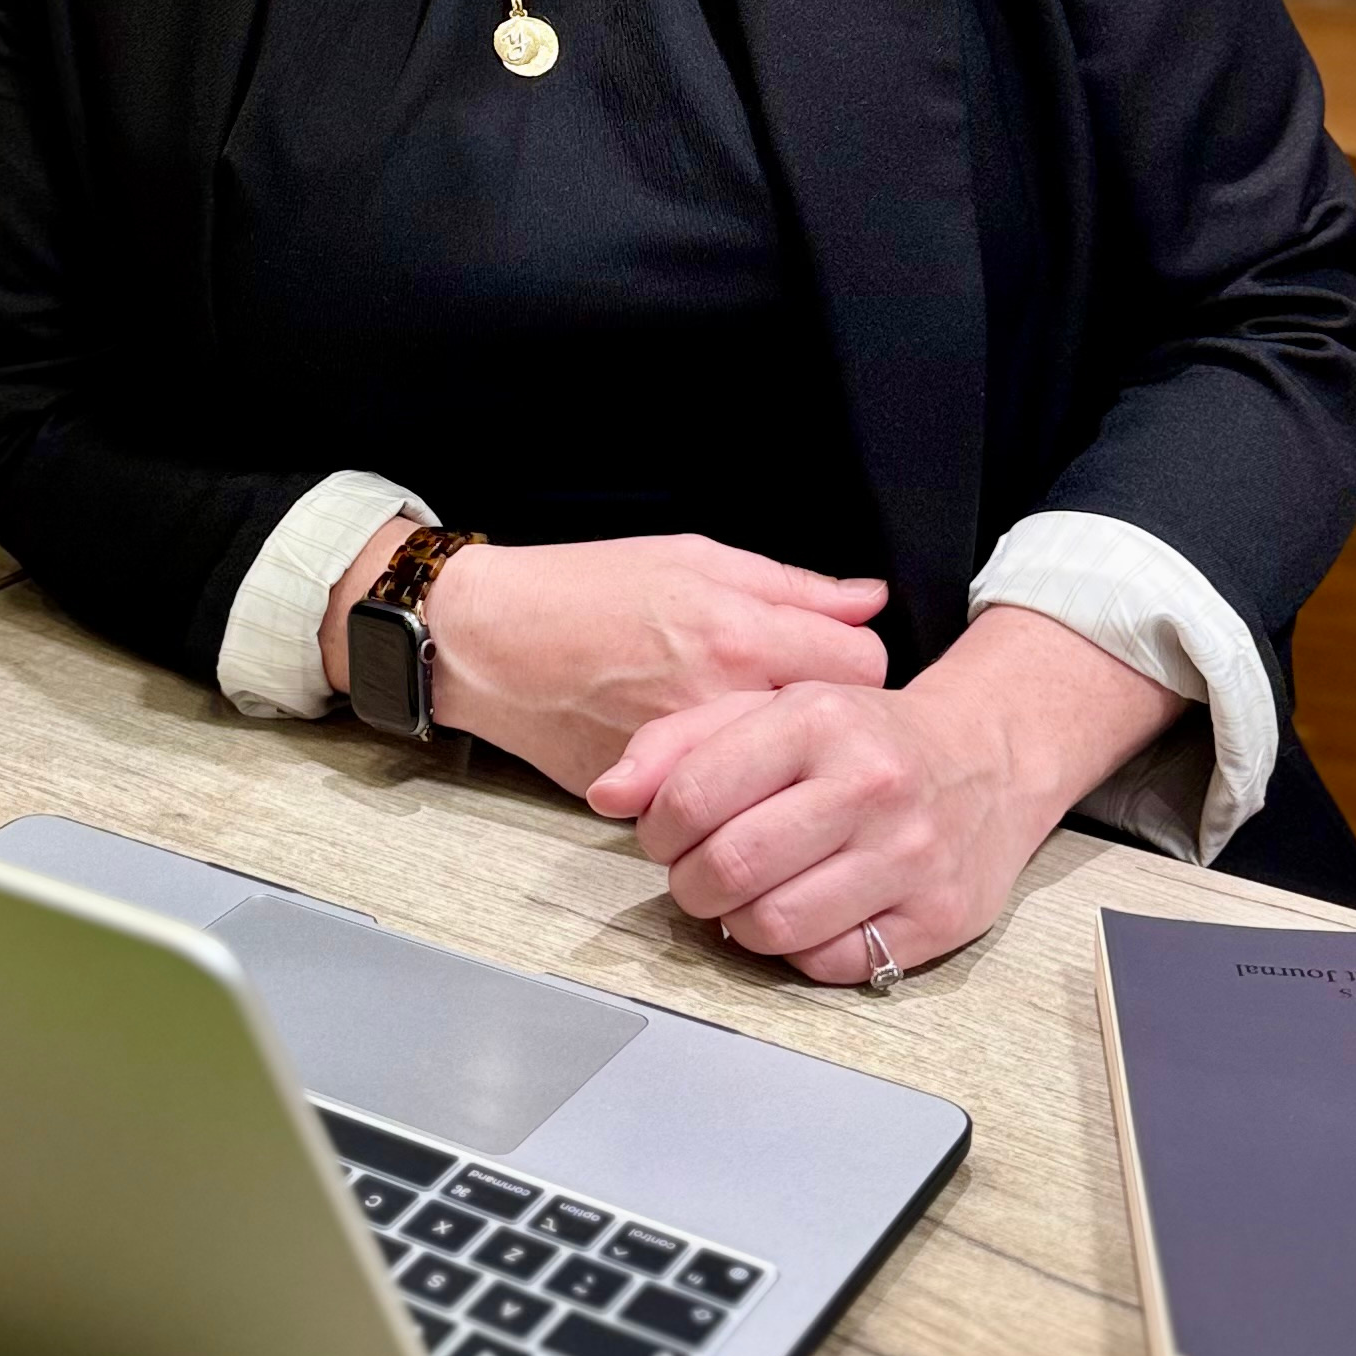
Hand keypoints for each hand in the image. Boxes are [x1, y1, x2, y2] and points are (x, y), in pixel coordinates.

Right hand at [326, 527, 889, 798]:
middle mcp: (720, 701)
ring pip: (780, 772)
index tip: (831, 653)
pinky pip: (724, 798)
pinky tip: (705, 753)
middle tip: (794, 694)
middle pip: (832, 729)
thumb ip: (790, 584)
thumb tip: (868, 598)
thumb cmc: (582, 587)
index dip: (853, 656)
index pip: (862, 662)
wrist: (488, 645)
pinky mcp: (657, 796)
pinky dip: (726, 782)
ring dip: (778, 755)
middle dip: (825, 715)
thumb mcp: (691, 557)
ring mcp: (690, 759)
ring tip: (750, 726)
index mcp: (735, 630)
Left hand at [590, 604, 1184, 981]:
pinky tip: (802, 915)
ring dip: (738, 924)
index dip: (657, 829)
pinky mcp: (939, 918)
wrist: (987, 757)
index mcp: (817, 719)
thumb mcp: (771, 707)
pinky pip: (831, 964)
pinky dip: (799, 951)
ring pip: (775, 927)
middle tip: (697, 875)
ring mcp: (910, 856)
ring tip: (745, 897)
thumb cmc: (859, 734)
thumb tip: (608, 795)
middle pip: (729, 868)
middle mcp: (869, 785)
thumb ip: (677, 741)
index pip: (693, 794)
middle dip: (689, 884)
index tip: (663, 835)